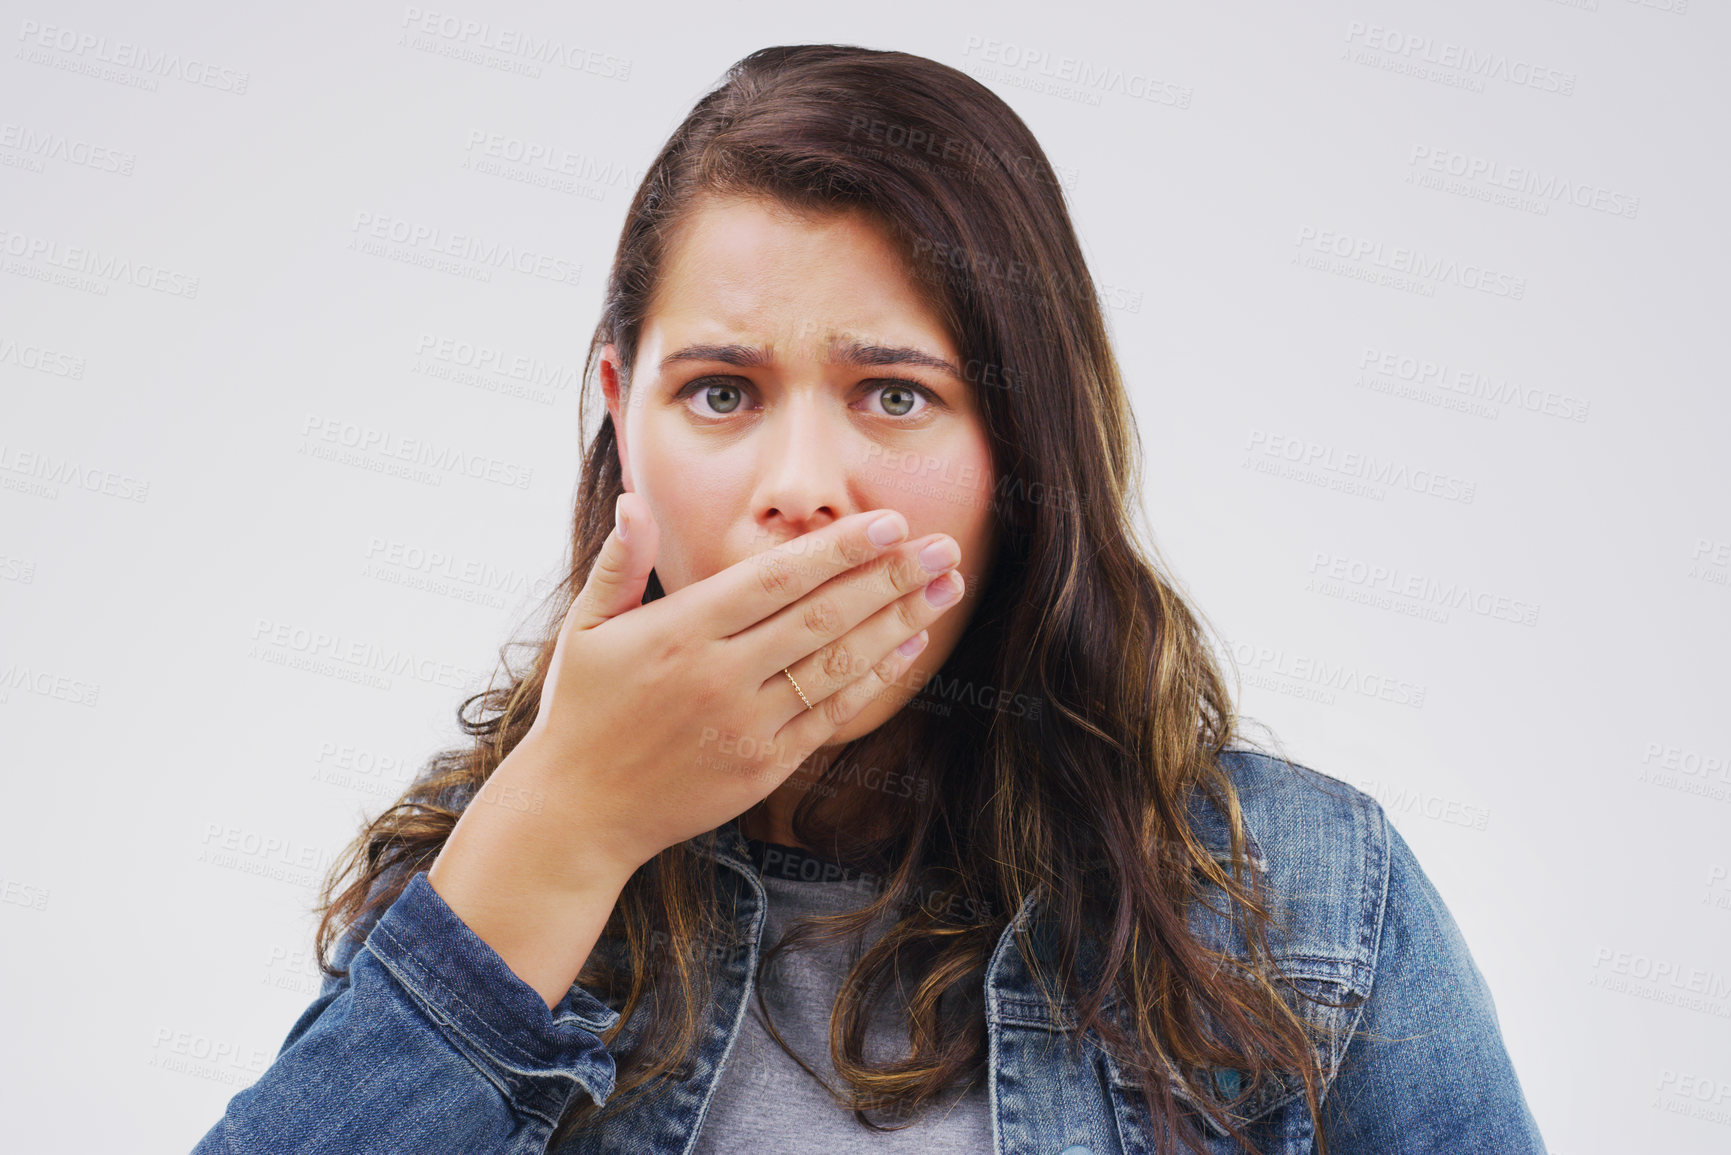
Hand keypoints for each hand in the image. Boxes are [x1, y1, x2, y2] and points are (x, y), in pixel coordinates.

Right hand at [522, 493, 964, 873]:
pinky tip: (911, 644)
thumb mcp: (585, 628)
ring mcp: (746, 723)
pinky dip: (875, 678)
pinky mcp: (763, 766)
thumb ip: (618, 563)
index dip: (839, 549)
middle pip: (823, 615)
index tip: (890, 523)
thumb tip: (634, 501)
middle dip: (891, 576)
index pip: (777, 578)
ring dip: (899, 621)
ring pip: (838, 663)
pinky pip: (832, 715)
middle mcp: (721, 674)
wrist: (578, 812)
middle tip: (944, 545)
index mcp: (681, 630)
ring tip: (946, 585)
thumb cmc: (582, 711)